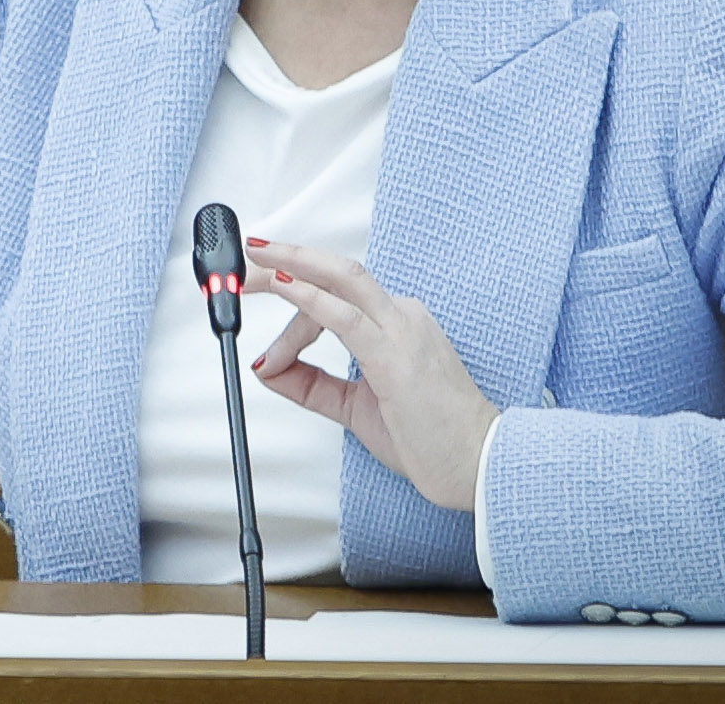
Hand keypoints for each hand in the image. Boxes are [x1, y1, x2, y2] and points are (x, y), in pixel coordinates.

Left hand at [244, 239, 497, 511]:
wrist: (477, 465)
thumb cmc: (431, 437)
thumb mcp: (355, 407)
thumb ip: (312, 386)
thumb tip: (267, 367)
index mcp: (397, 323)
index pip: (336, 298)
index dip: (293, 308)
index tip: (265, 330)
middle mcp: (401, 316)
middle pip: (335, 272)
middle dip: (286, 260)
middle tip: (247, 259)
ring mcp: (402, 330)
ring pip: (340, 280)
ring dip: (290, 268)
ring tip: (251, 269)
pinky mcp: (396, 355)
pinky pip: (346, 316)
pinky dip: (309, 298)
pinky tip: (283, 286)